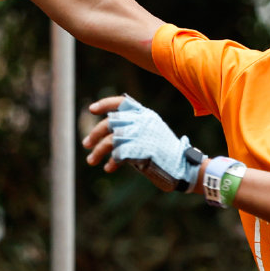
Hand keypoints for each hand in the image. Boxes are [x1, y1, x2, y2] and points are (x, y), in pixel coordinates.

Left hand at [83, 94, 201, 191]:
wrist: (184, 167)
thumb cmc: (165, 153)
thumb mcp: (149, 134)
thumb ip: (131, 130)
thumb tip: (106, 135)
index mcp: (145, 115)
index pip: (122, 102)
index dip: (105, 104)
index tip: (92, 110)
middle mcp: (142, 121)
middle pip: (111, 122)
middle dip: (95, 134)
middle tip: (85, 144)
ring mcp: (142, 134)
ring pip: (111, 139)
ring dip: (98, 151)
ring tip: (91, 161)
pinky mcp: (141, 150)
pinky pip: (118, 154)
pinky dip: (112, 161)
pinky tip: (109, 168)